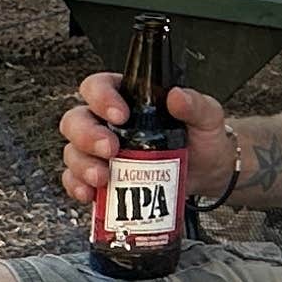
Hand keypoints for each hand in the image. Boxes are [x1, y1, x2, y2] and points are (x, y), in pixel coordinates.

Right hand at [58, 73, 233, 207]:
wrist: (209, 173)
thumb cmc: (202, 137)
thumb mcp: (207, 115)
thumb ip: (195, 104)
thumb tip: (177, 97)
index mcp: (126, 97)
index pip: (97, 86)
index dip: (100, 98)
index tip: (119, 116)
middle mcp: (105, 122)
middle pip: (76, 120)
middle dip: (87, 136)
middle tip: (110, 150)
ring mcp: (99, 151)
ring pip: (73, 152)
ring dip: (82, 165)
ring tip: (103, 178)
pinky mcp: (101, 178)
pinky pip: (75, 181)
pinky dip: (78, 187)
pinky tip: (91, 195)